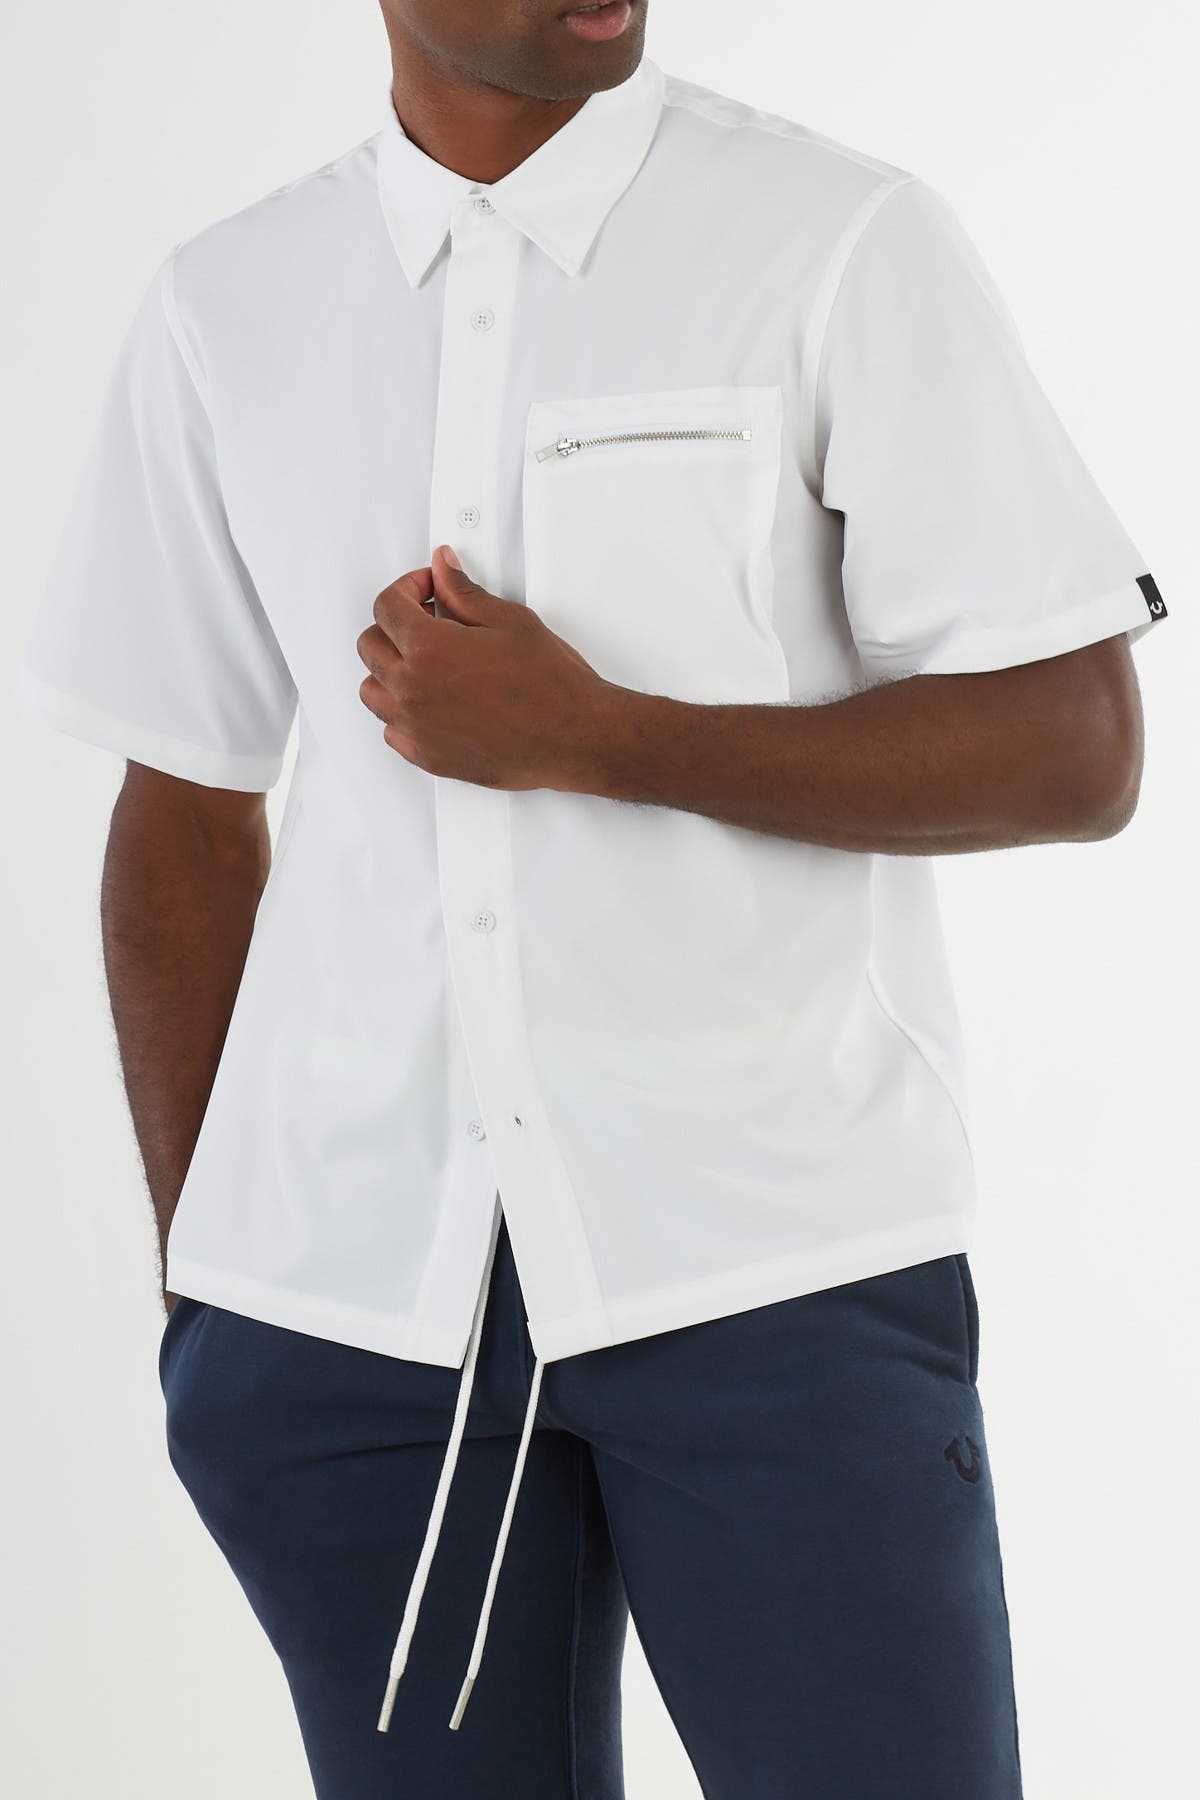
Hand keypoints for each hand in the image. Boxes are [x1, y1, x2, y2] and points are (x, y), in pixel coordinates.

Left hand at [356, 545, 617, 790]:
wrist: (573, 737)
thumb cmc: (551, 687)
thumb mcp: (510, 622)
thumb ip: (464, 593)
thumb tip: (443, 570)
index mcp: (429, 650)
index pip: (386, 606)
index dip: (407, 587)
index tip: (428, 589)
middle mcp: (413, 690)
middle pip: (369, 646)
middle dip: (394, 626)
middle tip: (428, 622)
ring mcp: (417, 727)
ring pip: (372, 691)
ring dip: (390, 671)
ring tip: (425, 665)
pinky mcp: (428, 756)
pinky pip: (391, 730)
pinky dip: (402, 713)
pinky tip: (431, 702)